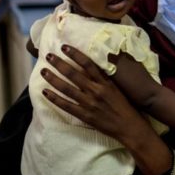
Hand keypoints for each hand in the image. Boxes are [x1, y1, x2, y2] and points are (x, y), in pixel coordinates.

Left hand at [40, 44, 172, 174]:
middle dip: (60, 64)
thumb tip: (95, 66)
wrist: (130, 127)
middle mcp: (96, 91)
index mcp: (105, 83)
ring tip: (44, 70)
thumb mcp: (118, 88)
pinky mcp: (85, 115)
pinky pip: (66, 106)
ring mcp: (89, 103)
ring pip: (67, 88)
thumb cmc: (127, 107)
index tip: (65, 47)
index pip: (88, 64)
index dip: (75, 54)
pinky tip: (45, 92)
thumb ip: (105, 78)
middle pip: (74, 74)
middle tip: (49, 55)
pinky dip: (55, 99)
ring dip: (53, 79)